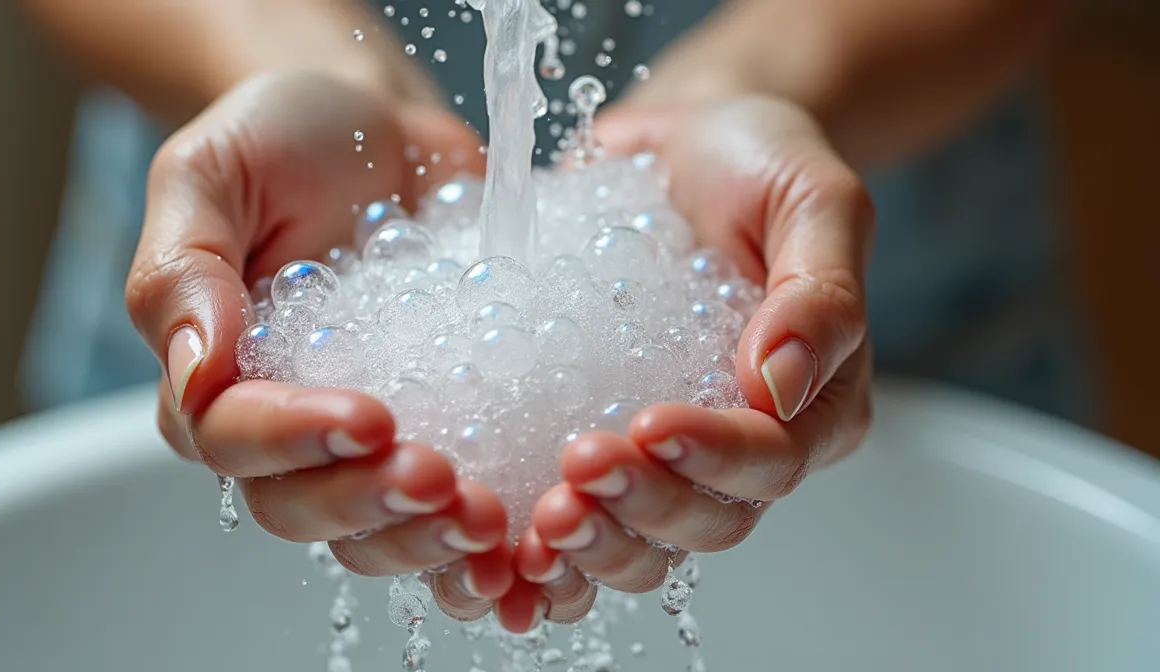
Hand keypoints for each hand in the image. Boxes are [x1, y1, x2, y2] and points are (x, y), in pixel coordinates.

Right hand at [125, 72, 512, 619]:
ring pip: (372, 531)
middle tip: (441, 480)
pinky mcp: (438, 431)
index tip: (370, 417)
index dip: (297, 441)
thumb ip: (182, 269)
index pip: (231, 437)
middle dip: (370, 504)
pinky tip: (524, 534)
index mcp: (212, 376)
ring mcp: (362, 440)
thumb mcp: (210, 173)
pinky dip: (480, 538)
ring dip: (426, 538)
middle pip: (301, 506)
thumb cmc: (282, 139)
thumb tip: (195, 374)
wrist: (379, 127)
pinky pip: (444, 509)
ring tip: (489, 517)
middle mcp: (282, 425)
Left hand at [502, 95, 874, 630]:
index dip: (714, 458)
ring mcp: (675, 454)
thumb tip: (779, 383)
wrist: (681, 149)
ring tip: (538, 520)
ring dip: (595, 543)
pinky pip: (588, 517)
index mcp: (815, 402)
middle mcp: (750, 444)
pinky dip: (550, 550)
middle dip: (643, 507)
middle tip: (577, 468)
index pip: (774, 460)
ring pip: (649, 542)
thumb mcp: (813, 200)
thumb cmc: (756, 164)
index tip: (648, 423)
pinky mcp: (610, 444)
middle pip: (709, 519)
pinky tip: (505, 552)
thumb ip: (820, 292)